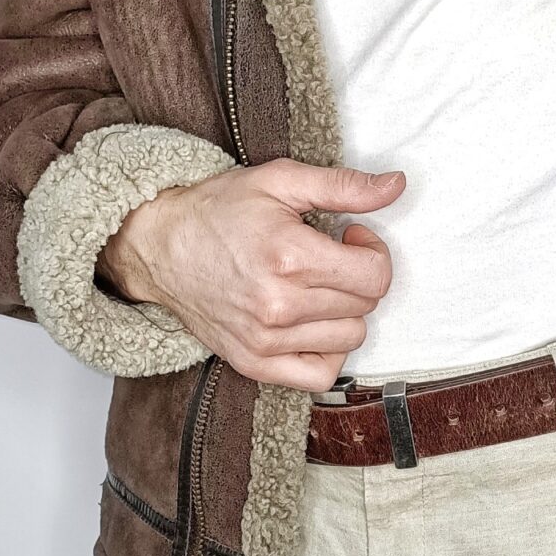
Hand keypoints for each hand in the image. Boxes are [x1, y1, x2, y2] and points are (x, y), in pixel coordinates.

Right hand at [97, 159, 403, 391]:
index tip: (350, 238)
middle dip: (357, 277)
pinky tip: (311, 324)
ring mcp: (265, 341)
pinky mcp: (253, 364)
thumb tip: (397, 185)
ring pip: (349, 339)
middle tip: (328, 257)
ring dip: (343, 312)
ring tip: (314, 287)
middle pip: (365, 306)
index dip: (373, 253)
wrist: (158, 245)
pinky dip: (327, 352)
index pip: (375, 277)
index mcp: (290, 256)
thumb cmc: (218, 209)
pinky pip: (320, 375)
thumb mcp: (280, 180)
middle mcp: (279, 305)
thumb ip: (344, 186)